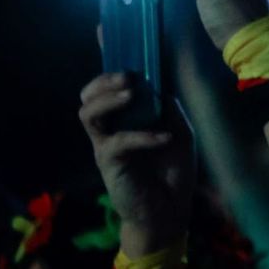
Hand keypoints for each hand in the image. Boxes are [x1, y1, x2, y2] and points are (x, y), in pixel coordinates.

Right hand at [78, 73, 196, 250]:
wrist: (169, 212)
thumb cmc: (173, 173)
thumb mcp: (181, 134)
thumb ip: (170, 110)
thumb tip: (160, 88)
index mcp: (125, 119)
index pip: (107, 89)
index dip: (110, 71)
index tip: (126, 56)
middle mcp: (110, 129)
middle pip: (87, 97)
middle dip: (103, 81)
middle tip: (128, 77)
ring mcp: (106, 146)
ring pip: (88, 114)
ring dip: (109, 100)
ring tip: (132, 94)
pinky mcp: (109, 164)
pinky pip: (118, 141)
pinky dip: (142, 135)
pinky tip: (164, 137)